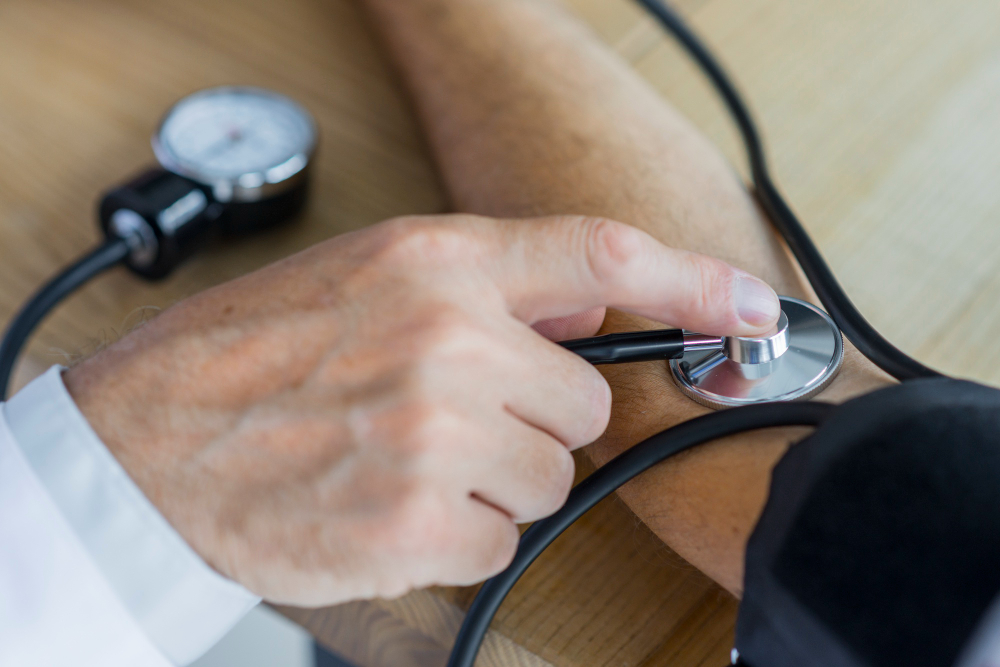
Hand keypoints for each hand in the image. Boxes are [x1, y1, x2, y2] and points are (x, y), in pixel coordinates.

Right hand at [64, 214, 778, 605]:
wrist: (144, 446)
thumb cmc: (249, 359)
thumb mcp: (364, 277)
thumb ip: (484, 282)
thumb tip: (590, 301)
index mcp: (435, 262)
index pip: (602, 254)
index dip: (696, 281)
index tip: (754, 309)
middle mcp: (445, 338)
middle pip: (583, 407)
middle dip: (534, 425)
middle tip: (450, 424)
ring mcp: (433, 432)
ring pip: (549, 482)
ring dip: (493, 485)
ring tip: (403, 464)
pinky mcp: (417, 523)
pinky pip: (502, 539)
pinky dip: (458, 536)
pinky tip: (387, 509)